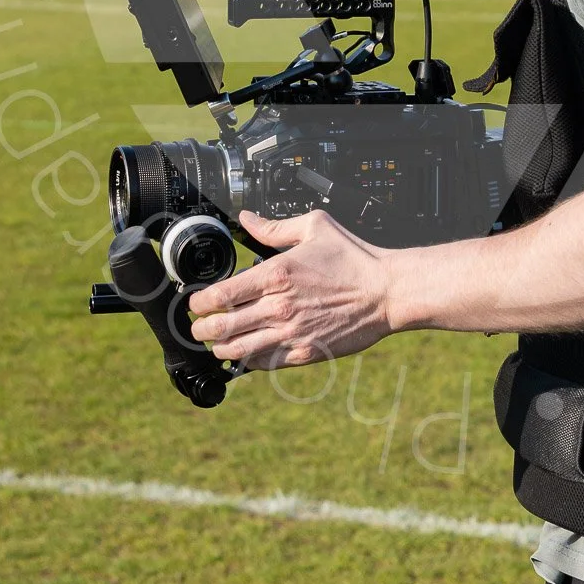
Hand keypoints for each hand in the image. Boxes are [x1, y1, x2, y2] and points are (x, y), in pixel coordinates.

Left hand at [188, 209, 392, 370]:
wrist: (385, 292)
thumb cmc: (353, 258)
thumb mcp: (315, 227)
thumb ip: (274, 227)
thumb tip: (246, 219)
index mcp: (277, 274)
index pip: (220, 295)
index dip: (200, 302)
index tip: (198, 302)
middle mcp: (278, 307)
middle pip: (221, 326)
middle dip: (202, 328)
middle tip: (199, 326)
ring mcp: (290, 333)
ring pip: (237, 350)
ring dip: (220, 347)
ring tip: (217, 342)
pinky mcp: (304, 353)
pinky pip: (264, 364)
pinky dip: (248, 361)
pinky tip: (247, 353)